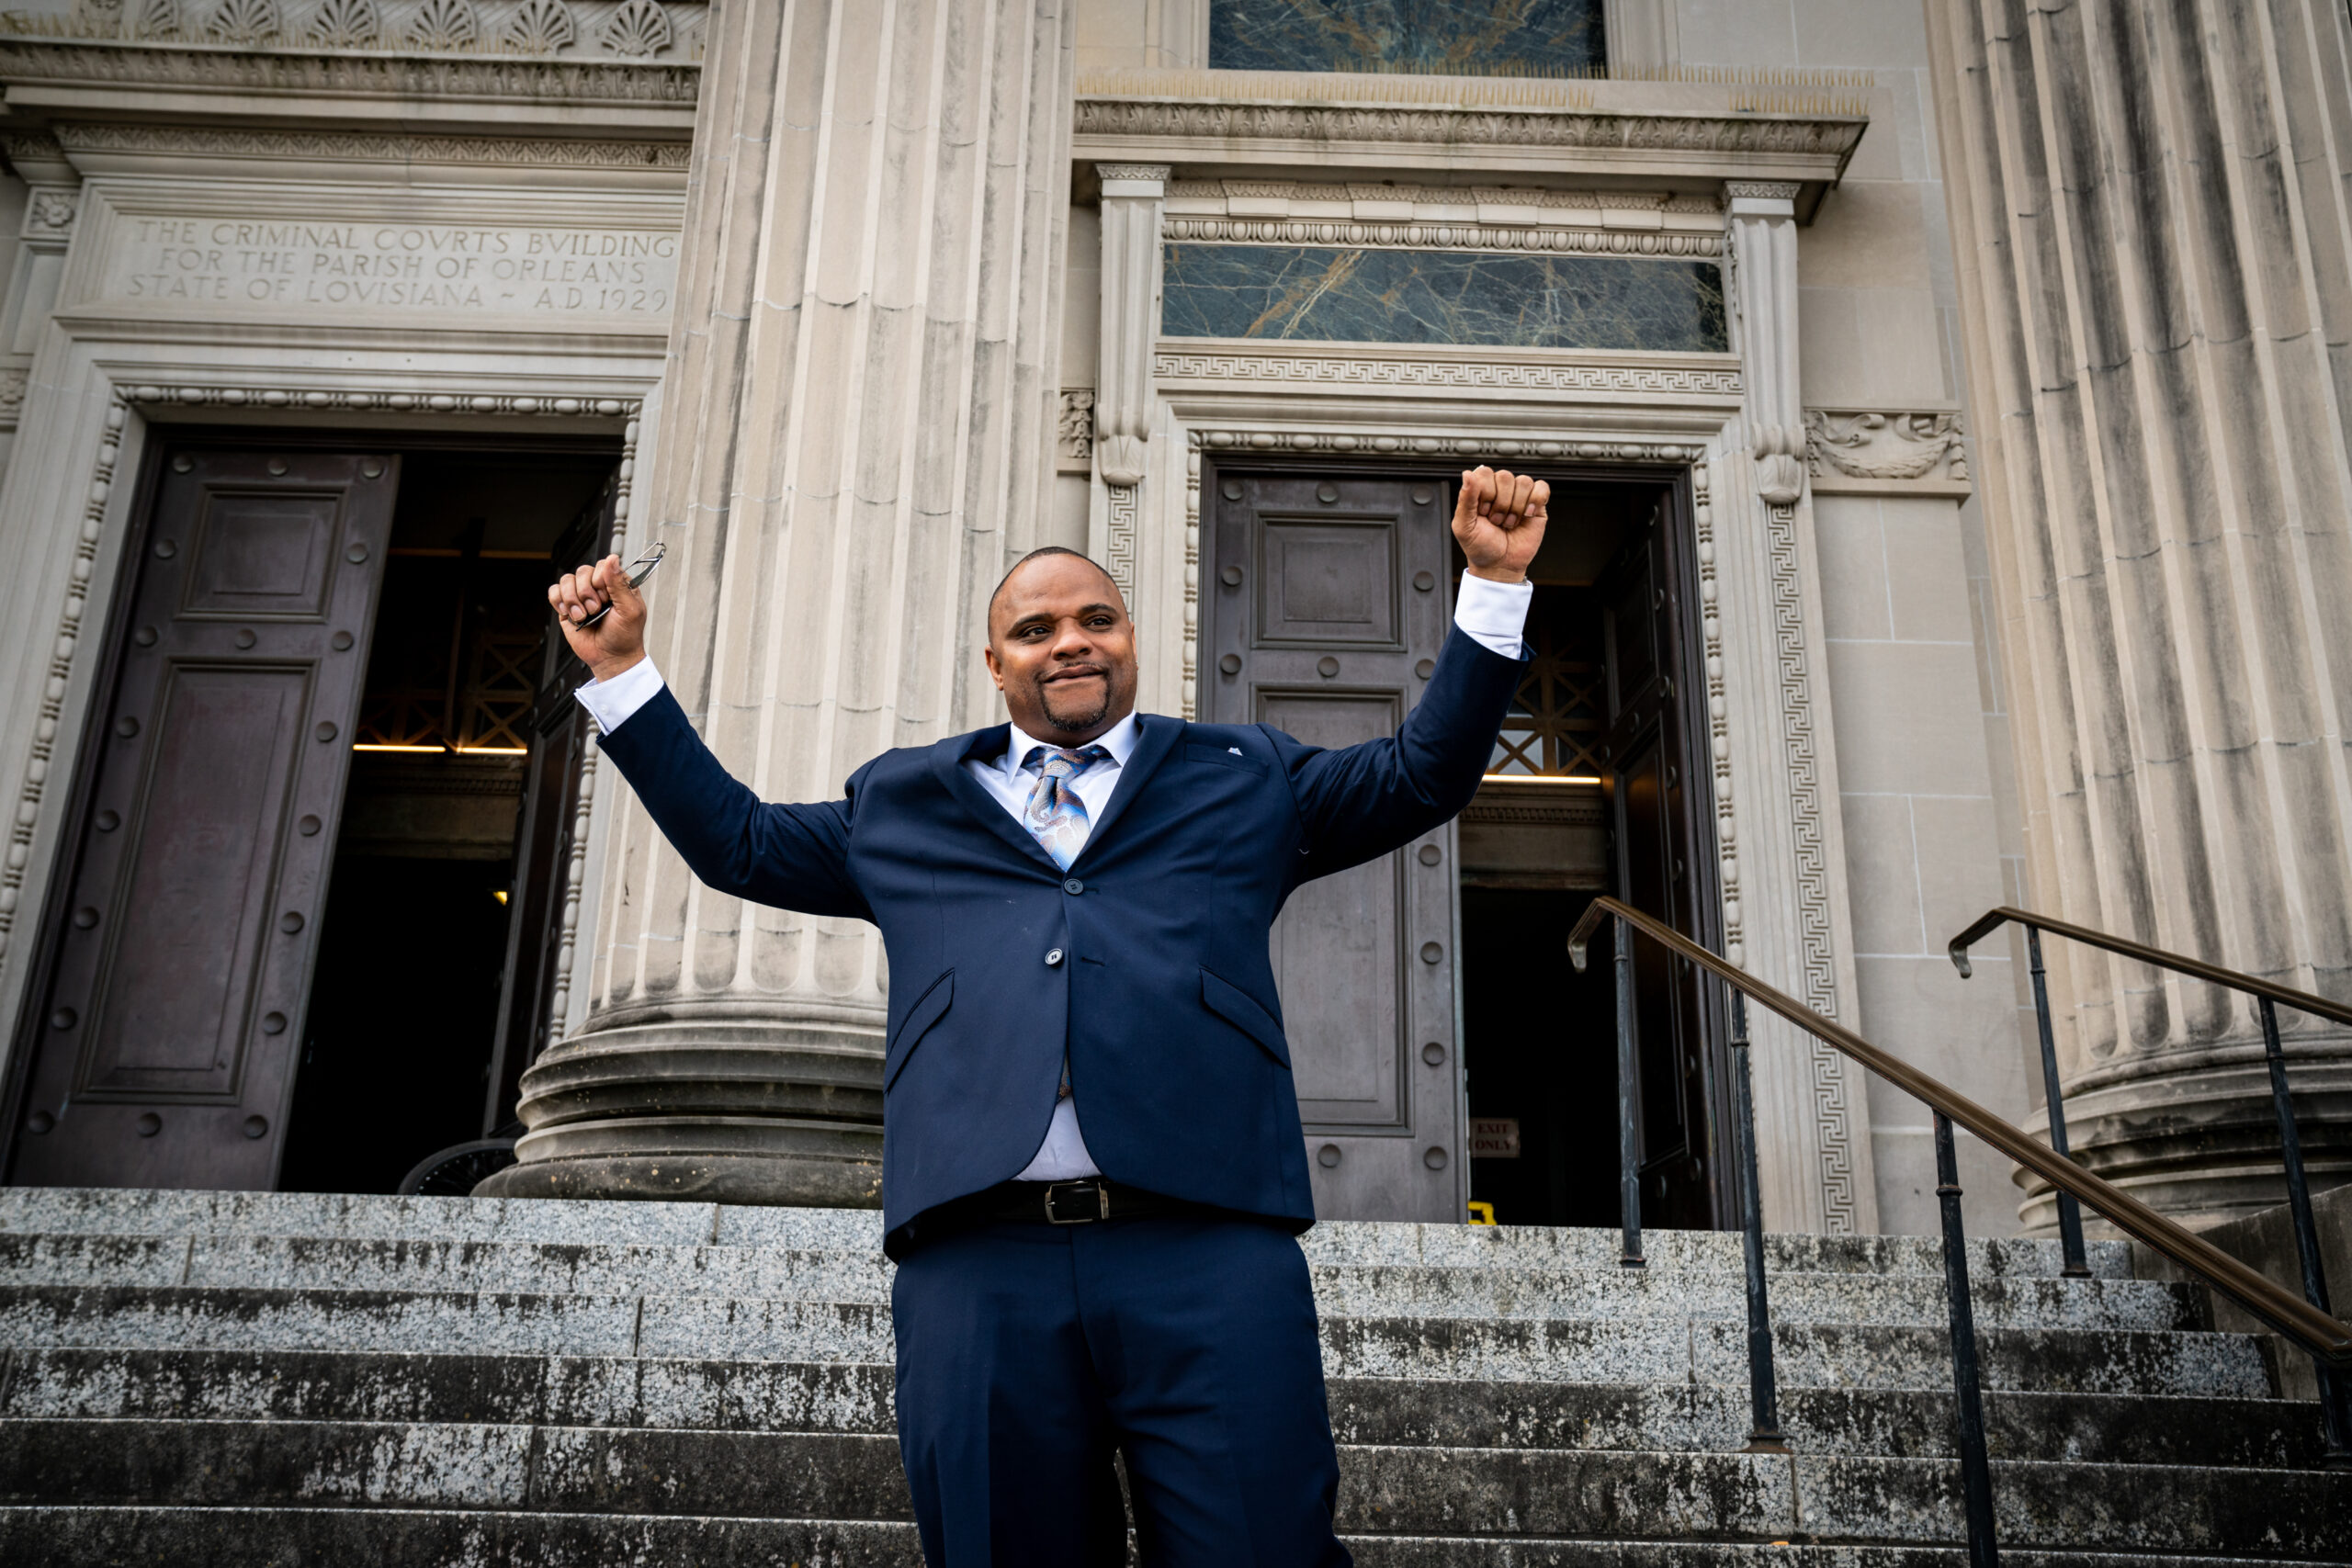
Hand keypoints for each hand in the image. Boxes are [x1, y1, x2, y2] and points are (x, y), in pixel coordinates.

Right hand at [548, 554, 647, 681]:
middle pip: (583, 571)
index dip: (601, 580)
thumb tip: (612, 558)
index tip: (607, 598)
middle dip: (587, 593)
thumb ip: (619, 583)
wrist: (610, 658)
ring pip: (567, 580)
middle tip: (596, 610)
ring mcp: (581, 596)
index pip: (603, 565)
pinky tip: (570, 614)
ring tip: (584, 616)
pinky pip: (554, 592)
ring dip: (574, 600)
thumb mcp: (629, 610)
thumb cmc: (625, 636)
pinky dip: (559, 602)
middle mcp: (598, 587)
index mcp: (617, 584)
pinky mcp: (567, 606)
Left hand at [1452, 466, 1549, 583]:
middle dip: (1500, 503)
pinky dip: (1535, 501)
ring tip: (1509, 522)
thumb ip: (1465, 499)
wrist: (1500, 565)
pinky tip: (1527, 515)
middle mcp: (1500, 489)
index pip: (1484, 473)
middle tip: (1496, 521)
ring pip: (1523, 481)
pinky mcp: (1537, 504)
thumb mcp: (1464, 526)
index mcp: (1480, 490)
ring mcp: (1519, 495)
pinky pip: (1541, 487)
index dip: (1485, 493)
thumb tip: (1467, 474)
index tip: (1482, 512)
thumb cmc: (1480, 546)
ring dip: (1515, 507)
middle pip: (1505, 476)